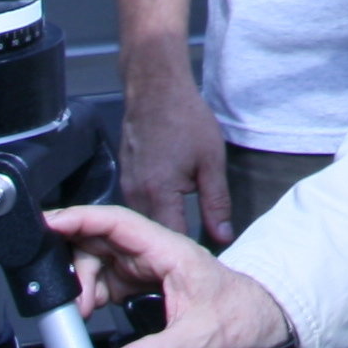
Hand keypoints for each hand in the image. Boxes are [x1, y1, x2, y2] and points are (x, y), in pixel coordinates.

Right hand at [45, 203, 296, 347]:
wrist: (261, 323)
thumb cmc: (241, 317)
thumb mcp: (199, 339)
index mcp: (169, 249)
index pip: (116, 222)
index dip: (79, 218)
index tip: (47, 223)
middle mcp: (155, 252)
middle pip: (100, 239)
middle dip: (74, 262)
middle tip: (68, 299)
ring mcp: (149, 267)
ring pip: (100, 259)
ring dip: (83, 282)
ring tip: (82, 312)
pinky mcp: (145, 284)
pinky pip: (108, 279)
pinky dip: (93, 293)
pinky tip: (90, 312)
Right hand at [118, 78, 235, 245]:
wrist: (155, 88)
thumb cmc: (186, 120)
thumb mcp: (211, 162)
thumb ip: (216, 203)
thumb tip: (223, 237)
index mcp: (159, 195)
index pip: (173, 239)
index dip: (190, 252)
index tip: (205, 259)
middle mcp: (136, 196)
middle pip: (155, 234)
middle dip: (174, 245)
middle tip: (197, 249)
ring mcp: (126, 187)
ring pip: (145, 222)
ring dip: (163, 228)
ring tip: (185, 233)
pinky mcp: (124, 178)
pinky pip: (139, 206)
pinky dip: (154, 212)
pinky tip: (169, 210)